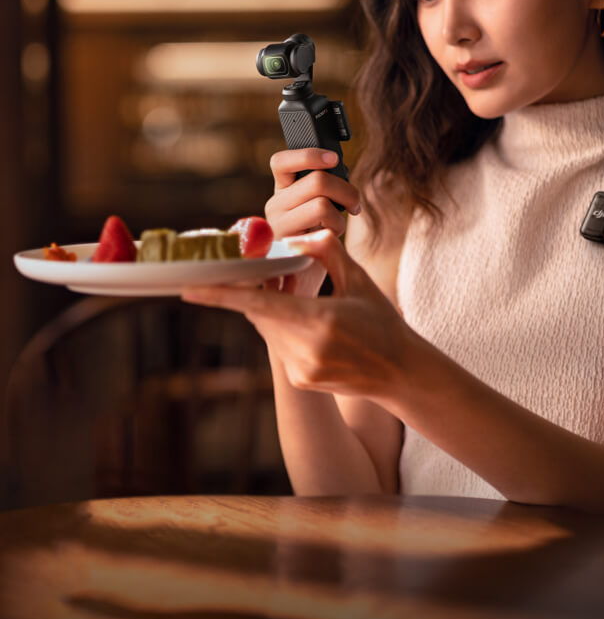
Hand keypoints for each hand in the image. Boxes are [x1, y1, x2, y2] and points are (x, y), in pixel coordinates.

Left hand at [182, 230, 417, 404]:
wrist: (400, 372)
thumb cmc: (382, 322)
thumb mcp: (360, 281)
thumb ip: (327, 253)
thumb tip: (296, 238)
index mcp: (320, 323)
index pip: (258, 305)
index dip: (220, 296)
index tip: (188, 289)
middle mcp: (305, 351)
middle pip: (261, 313)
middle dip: (259, 292)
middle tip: (261, 272)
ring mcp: (300, 370)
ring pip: (268, 328)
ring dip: (274, 310)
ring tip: (304, 302)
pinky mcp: (299, 380)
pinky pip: (279, 344)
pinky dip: (285, 327)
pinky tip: (312, 324)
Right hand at [266, 148, 362, 295]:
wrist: (304, 277)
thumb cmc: (318, 236)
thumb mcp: (317, 205)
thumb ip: (321, 185)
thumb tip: (335, 163)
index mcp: (281, 190)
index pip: (281, 162)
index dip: (309, 155)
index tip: (334, 158)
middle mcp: (274, 206)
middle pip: (317, 181)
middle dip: (346, 190)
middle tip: (355, 204)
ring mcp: (279, 227)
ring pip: (322, 204)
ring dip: (341, 215)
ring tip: (338, 226)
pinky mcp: (290, 246)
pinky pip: (323, 228)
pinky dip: (336, 229)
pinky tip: (331, 238)